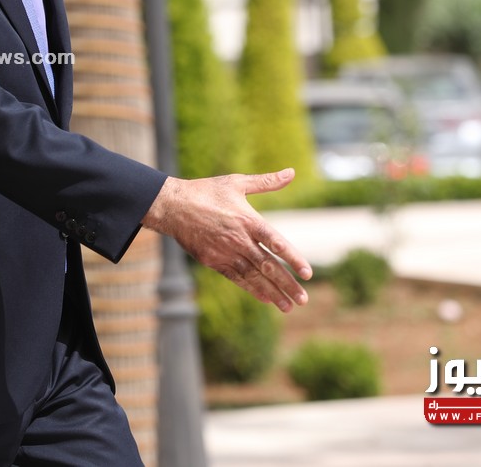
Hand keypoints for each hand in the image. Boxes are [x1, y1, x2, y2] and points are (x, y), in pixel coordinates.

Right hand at [142, 169, 311, 311]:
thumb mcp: (236, 183)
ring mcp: (225, 252)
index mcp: (248, 220)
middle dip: (287, 284)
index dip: (293, 259)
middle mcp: (238, 240)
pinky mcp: (213, 261)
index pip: (276, 243)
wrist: (172, 206)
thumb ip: (266, 181)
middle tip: (304, 300)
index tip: (308, 274)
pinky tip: (265, 298)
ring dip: (272, 293)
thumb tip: (291, 172)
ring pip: (253, 276)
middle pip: (267, 266)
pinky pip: (236, 278)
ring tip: (288, 307)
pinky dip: (251, 288)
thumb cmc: (205, 191)